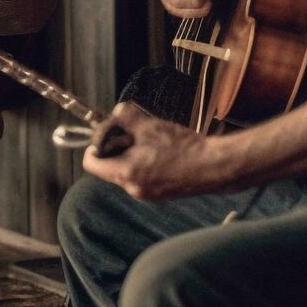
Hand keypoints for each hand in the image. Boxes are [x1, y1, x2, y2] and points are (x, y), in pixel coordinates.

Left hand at [81, 103, 231, 200]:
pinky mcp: (161, 195)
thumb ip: (125, 116)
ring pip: (127, 172)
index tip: (107, 134)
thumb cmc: (182, 146)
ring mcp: (147, 195)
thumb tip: (115, 111)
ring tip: (151, 142)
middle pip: (109, 167)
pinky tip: (163, 152)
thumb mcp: (149, 125)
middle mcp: (133, 189)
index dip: (94, 146)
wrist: (215, 167)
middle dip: (117, 148)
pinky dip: (146, 164)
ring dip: (132, 156)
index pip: (91, 164)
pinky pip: (143, 178)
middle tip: (133, 134)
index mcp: (125, 173)